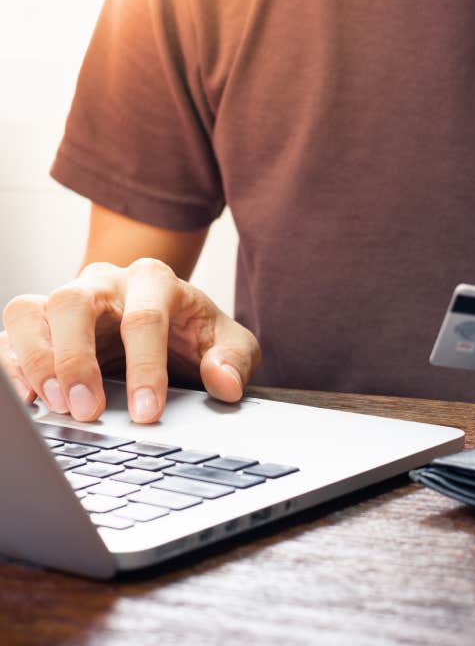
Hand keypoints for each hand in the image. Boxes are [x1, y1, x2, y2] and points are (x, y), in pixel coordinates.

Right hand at [1, 259, 260, 423]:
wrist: (170, 322)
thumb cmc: (196, 333)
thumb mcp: (230, 344)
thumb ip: (234, 359)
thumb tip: (226, 383)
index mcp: (155, 280)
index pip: (145, 317)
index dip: (145, 366)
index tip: (147, 412)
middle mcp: (106, 281)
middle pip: (75, 302)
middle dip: (78, 359)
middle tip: (88, 410)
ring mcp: (69, 298)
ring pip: (32, 311)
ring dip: (37, 360)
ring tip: (56, 406)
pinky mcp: (42, 322)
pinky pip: (12, 332)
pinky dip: (12, 365)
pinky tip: (28, 399)